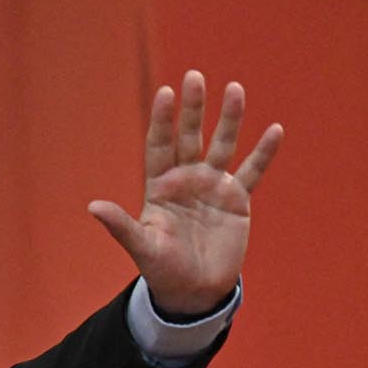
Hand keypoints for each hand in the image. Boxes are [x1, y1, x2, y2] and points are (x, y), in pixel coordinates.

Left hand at [88, 71, 282, 315]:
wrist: (193, 291)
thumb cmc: (161, 269)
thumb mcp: (141, 246)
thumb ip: (121, 225)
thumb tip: (92, 207)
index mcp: (159, 186)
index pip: (159, 145)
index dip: (162, 120)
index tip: (164, 93)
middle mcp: (186, 180)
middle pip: (189, 137)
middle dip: (192, 109)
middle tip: (194, 77)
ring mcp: (212, 187)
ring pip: (222, 145)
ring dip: (229, 119)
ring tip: (234, 88)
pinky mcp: (237, 200)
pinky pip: (252, 171)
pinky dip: (263, 152)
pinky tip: (275, 129)